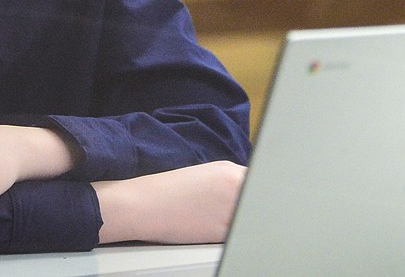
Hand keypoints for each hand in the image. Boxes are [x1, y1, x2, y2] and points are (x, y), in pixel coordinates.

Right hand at [93, 161, 246, 244]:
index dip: (258, 191)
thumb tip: (245, 192)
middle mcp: (235, 187)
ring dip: (244, 220)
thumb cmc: (168, 190)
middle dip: (253, 205)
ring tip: (219, 220)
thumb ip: (229, 181)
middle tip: (234, 211)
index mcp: (230, 170)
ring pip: (252, 218)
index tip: (257, 197)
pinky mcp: (223, 232)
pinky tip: (214, 230)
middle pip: (260, 199)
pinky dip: (234, 234)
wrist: (144, 206)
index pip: (260, 180)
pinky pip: (240, 234)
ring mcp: (231, 210)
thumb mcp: (205, 174)